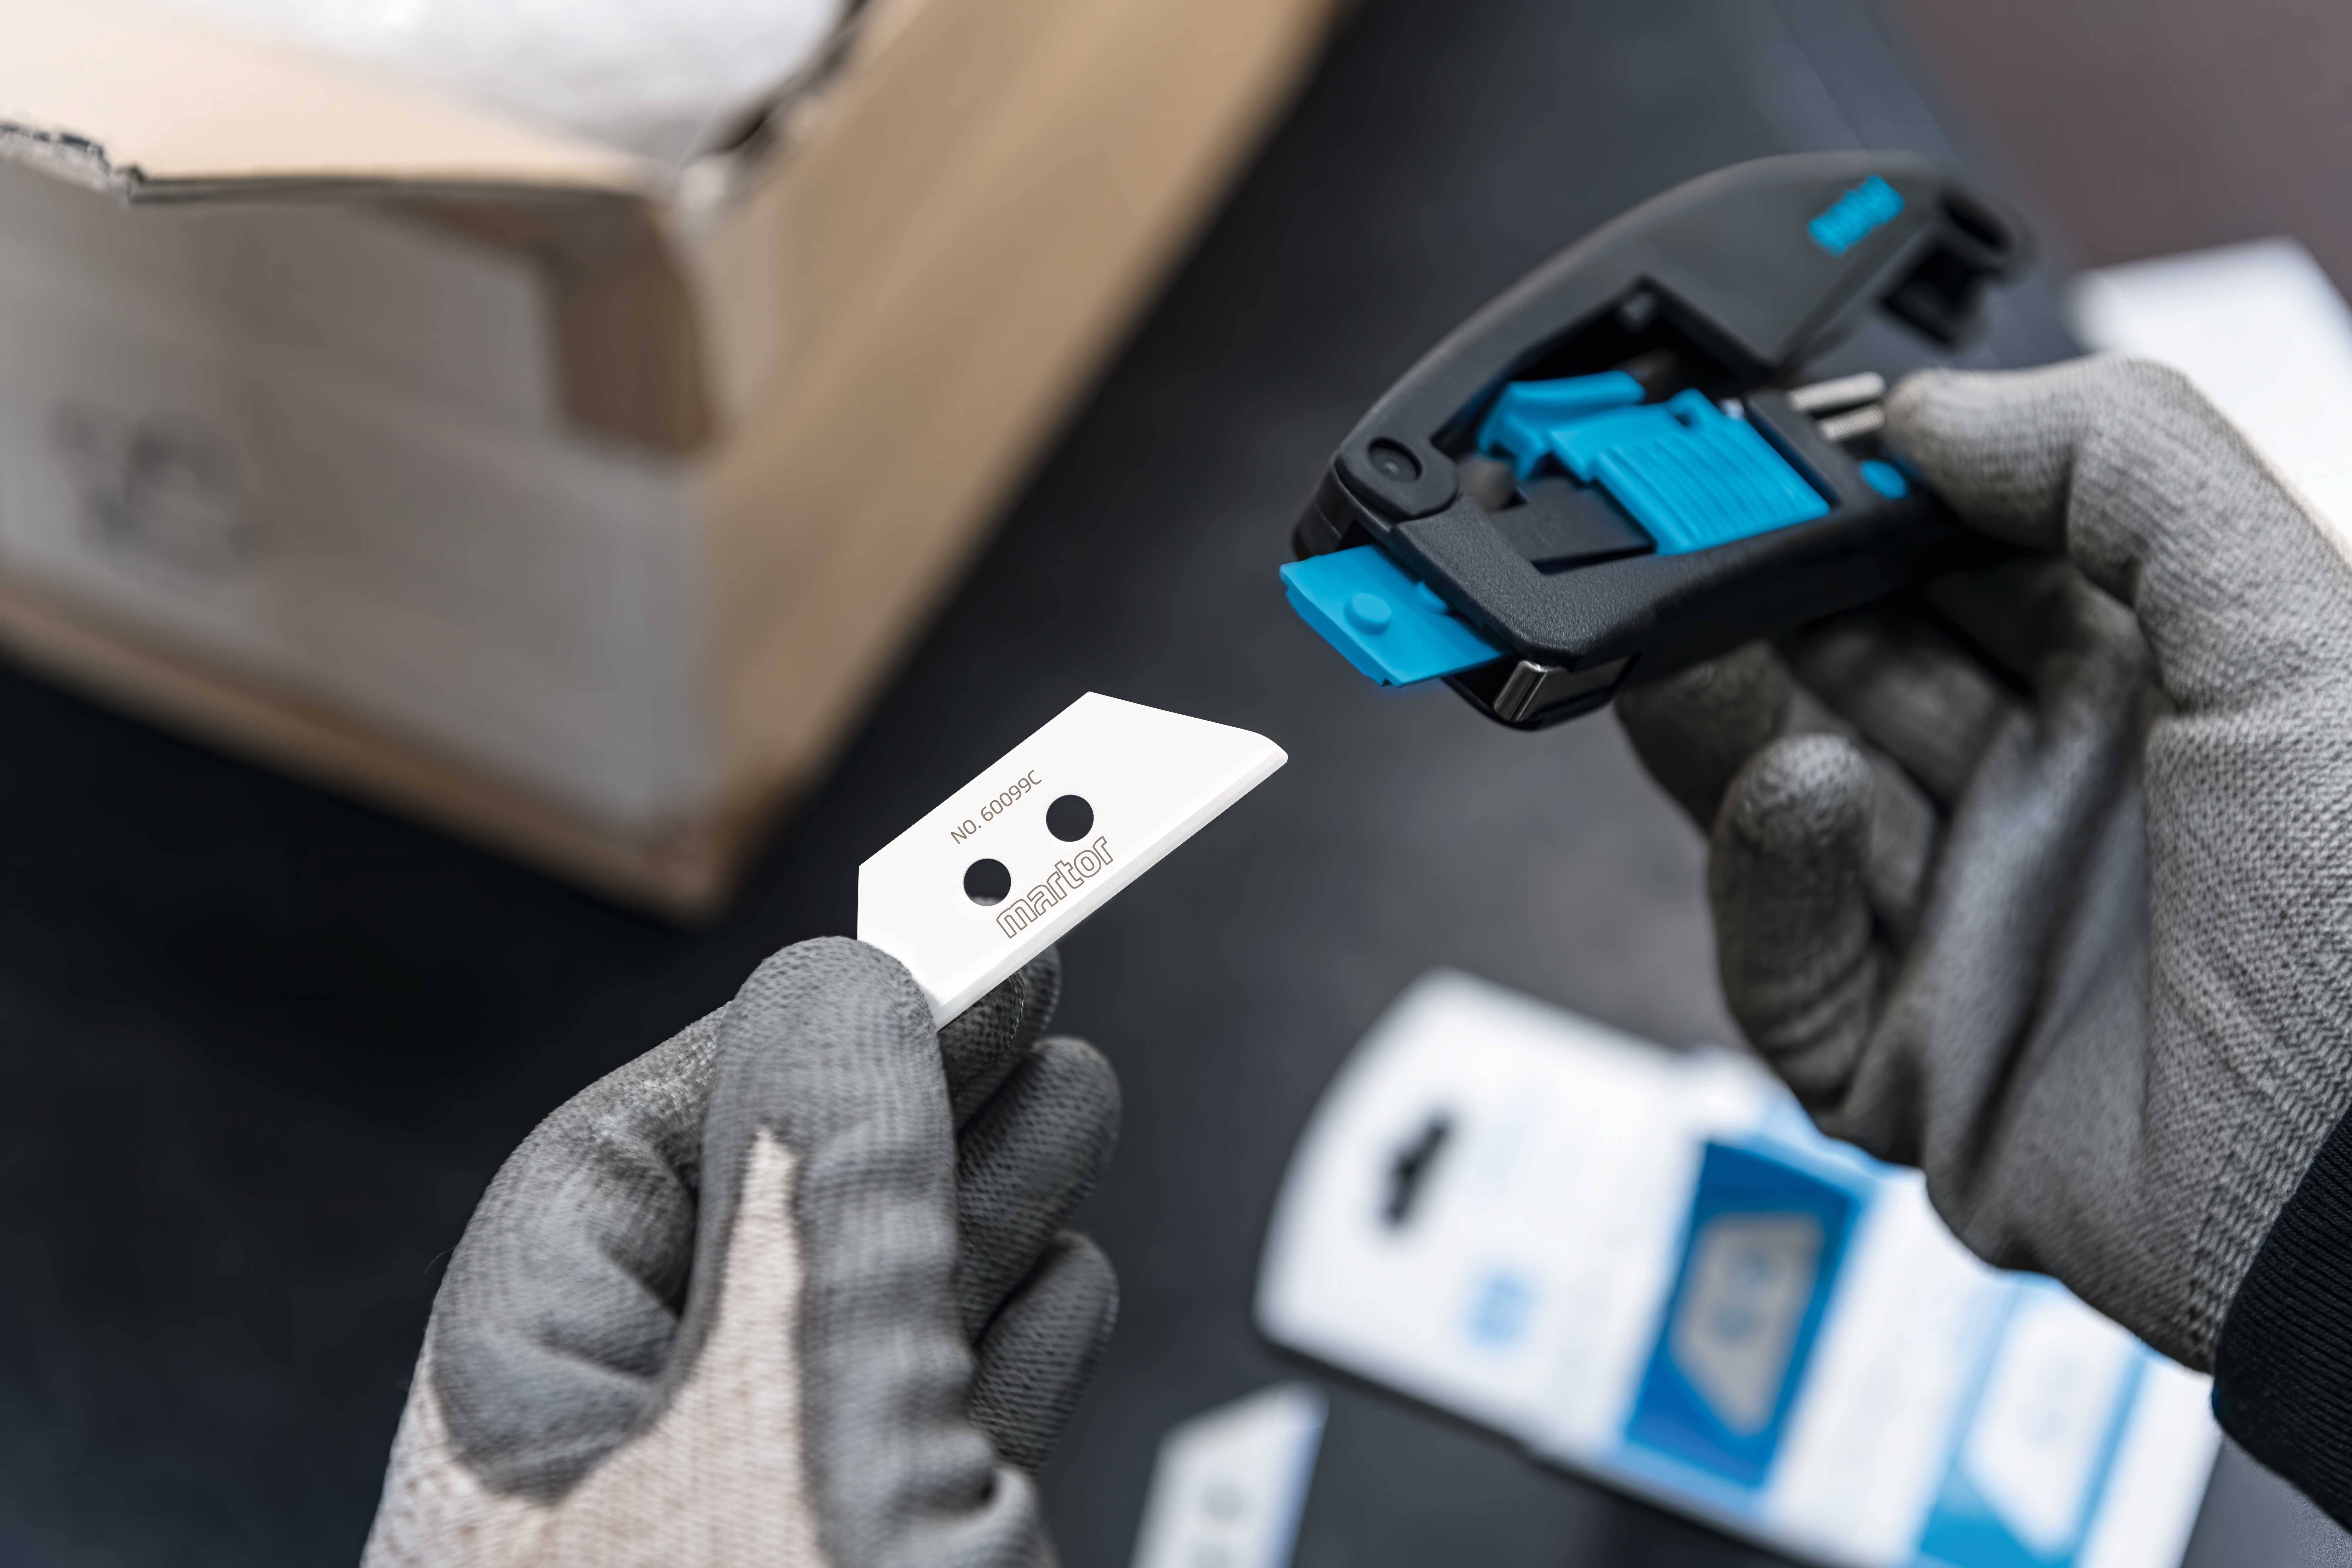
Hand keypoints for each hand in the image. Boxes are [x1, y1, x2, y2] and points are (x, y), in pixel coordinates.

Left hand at [363, 938, 1118, 1565]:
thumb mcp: (794, 1424)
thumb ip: (817, 1202)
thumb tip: (839, 995)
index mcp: (519, 1440)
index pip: (626, 1160)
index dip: (787, 1035)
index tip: (920, 940)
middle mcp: (615, 1492)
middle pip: (767, 1231)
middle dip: (912, 1103)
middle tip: (1020, 990)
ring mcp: (742, 1542)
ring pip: (862, 1329)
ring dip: (987, 1205)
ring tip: (1070, 1098)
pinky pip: (920, 1438)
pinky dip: (1007, 1348)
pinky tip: (1060, 1282)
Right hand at [1617, 357, 2351, 1370]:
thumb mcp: (2302, 629)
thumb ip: (2121, 466)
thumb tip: (1930, 408)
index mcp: (2149, 694)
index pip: (1958, 565)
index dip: (1864, 500)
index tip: (1778, 449)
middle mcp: (2052, 806)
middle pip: (1851, 675)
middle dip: (1763, 598)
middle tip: (1680, 534)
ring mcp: (1973, 933)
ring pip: (1790, 803)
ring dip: (1724, 714)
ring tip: (1678, 645)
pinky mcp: (1905, 1064)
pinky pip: (1785, 964)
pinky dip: (1771, 876)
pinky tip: (1800, 798)